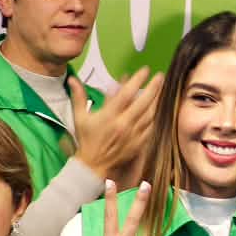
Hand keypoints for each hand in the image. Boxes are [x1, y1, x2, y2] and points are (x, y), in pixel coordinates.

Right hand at [71, 68, 162, 188]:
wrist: (93, 165)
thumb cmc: (87, 140)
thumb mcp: (80, 117)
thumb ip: (79, 96)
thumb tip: (72, 79)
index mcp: (109, 116)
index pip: (126, 93)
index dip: (137, 80)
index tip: (145, 70)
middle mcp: (123, 124)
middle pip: (143, 102)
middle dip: (154, 87)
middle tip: (160, 76)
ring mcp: (133, 135)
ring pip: (150, 114)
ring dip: (158, 100)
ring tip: (163, 89)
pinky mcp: (139, 144)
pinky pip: (151, 128)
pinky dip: (156, 117)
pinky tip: (160, 109)